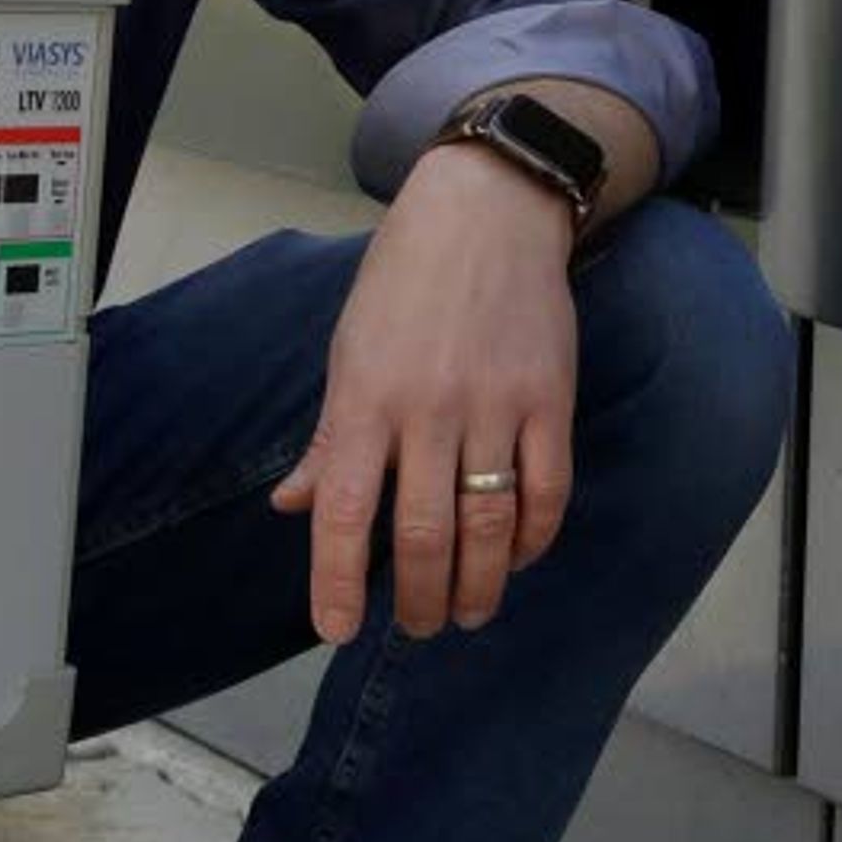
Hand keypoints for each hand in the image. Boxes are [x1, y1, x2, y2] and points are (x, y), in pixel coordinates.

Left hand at [270, 144, 579, 642]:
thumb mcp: (349, 351)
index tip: (336, 630)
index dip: (338, 581)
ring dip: (479, 585)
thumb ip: (330, 438)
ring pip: (489, 524)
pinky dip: (532, 538)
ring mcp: (493, 404)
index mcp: (365, 399)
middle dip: (420, 599)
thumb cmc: (404, 282)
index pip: (346, 512)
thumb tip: (293, 506)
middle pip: (424, 534)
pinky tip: (517, 557)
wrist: (486, 212)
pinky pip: (547, 490)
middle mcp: (428, 408)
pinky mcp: (549, 397)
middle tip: (420, 627)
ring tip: (469, 613)